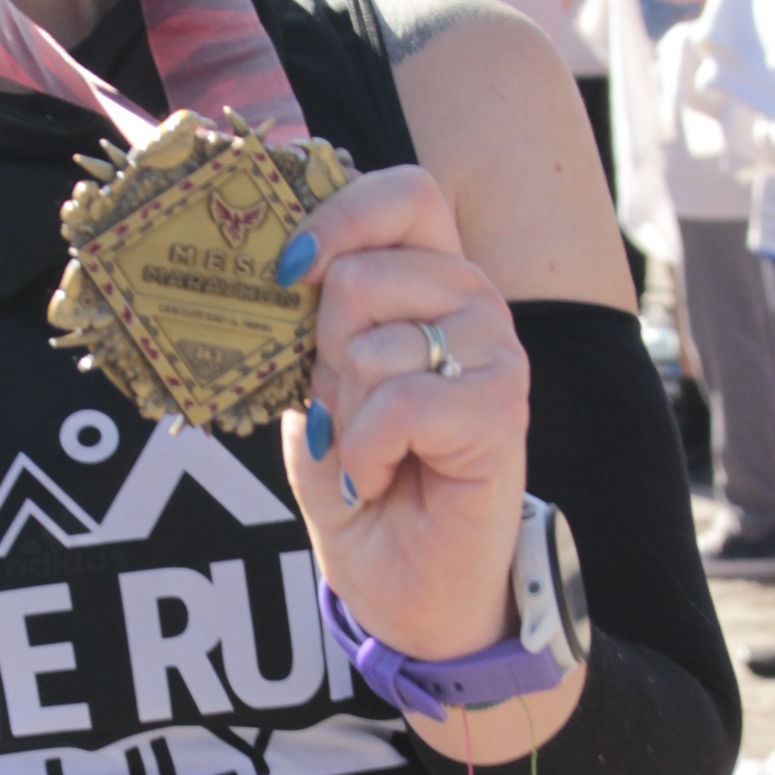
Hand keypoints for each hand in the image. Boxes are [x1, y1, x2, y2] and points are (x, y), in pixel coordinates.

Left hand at [279, 164, 527, 665]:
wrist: (400, 582)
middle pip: (367, 271)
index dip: (338, 215)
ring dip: (345, 413)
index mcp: (429, 276)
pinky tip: (378, 478)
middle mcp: (472, 300)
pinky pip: (400, 403)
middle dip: (321, 350)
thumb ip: (304, 308)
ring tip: (364, 451)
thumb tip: (273, 216)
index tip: (289, 271)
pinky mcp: (501, 409)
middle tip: (341, 406)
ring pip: (374, 344)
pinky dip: (365, 452)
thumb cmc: (360, 473)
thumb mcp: (314, 378)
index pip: (405, 191)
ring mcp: (495, 351)